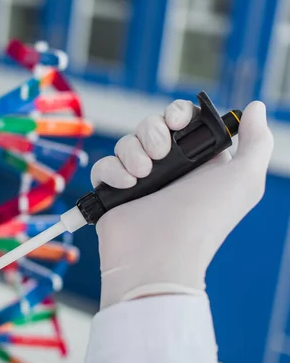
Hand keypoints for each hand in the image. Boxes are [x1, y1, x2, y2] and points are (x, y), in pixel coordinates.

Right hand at [91, 100, 273, 308]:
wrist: (160, 256)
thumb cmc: (204, 221)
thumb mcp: (244, 180)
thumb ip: (257, 141)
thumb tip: (255, 106)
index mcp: (198, 162)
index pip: (183, 121)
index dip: (178, 114)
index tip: (177, 123)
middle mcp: (168, 169)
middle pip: (151, 126)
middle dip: (152, 132)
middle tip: (160, 154)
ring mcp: (138, 180)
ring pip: (126, 143)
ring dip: (132, 153)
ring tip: (143, 176)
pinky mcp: (113, 192)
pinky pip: (104, 165)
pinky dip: (112, 171)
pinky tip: (126, 187)